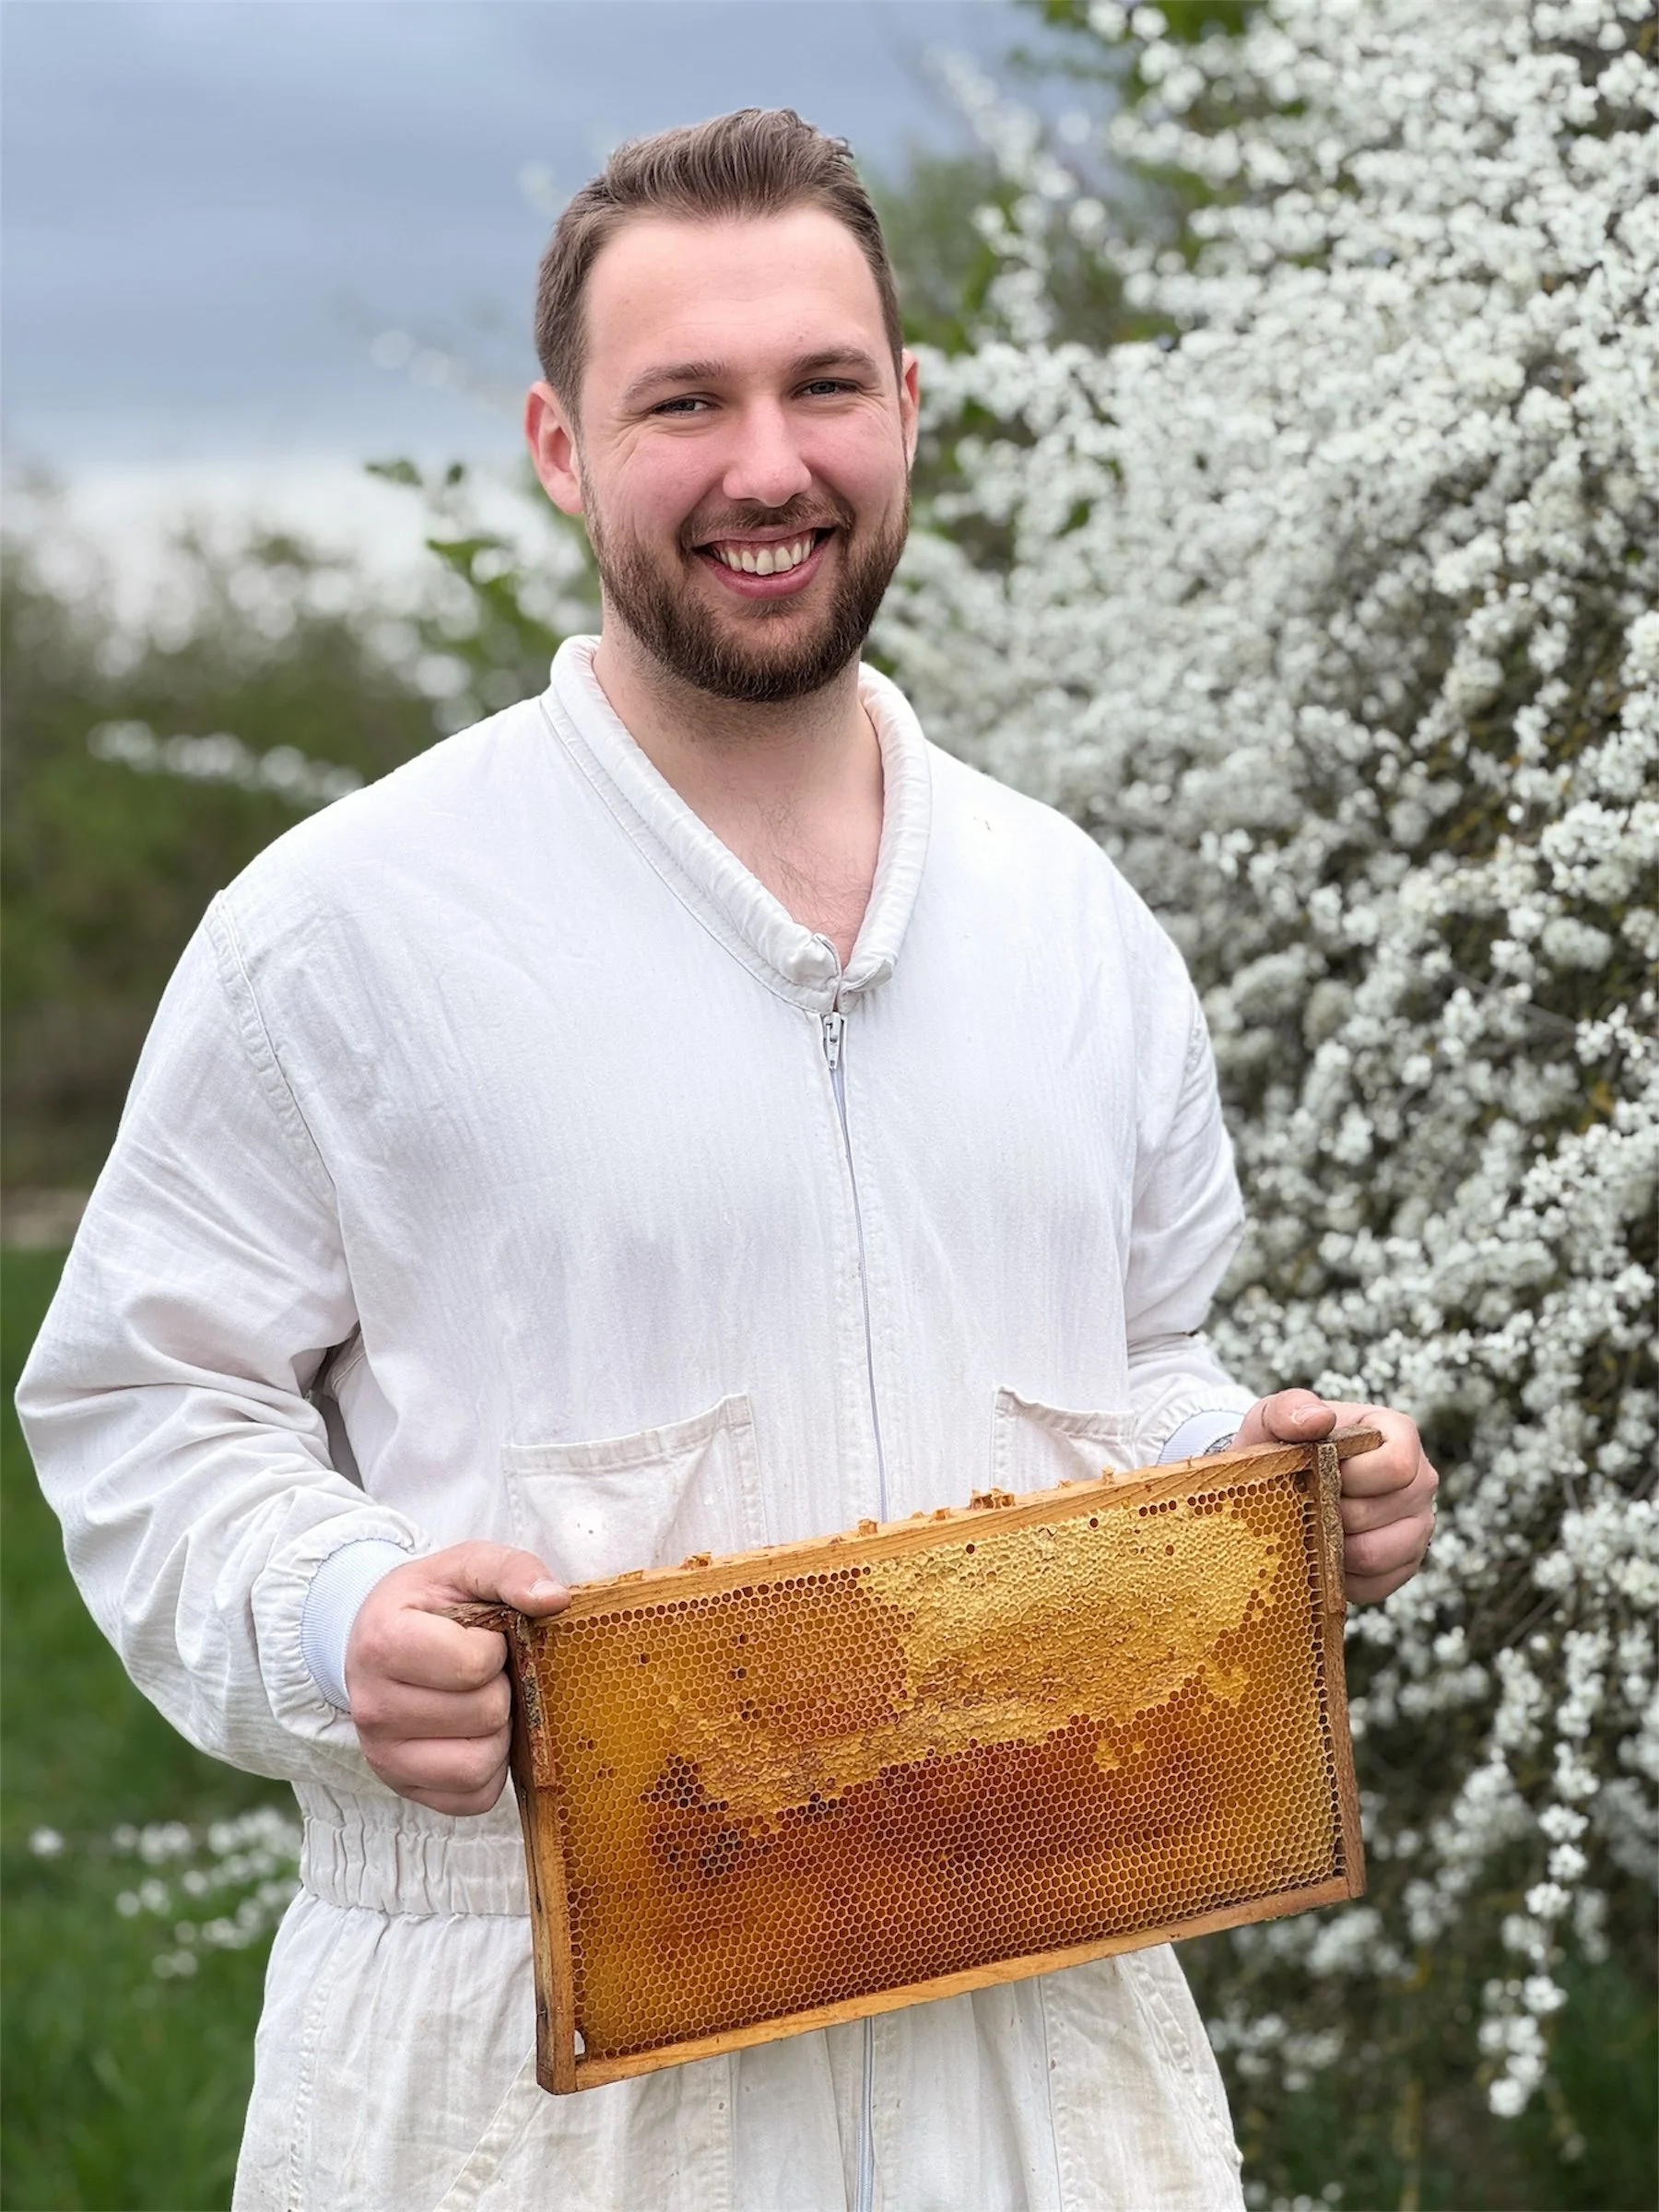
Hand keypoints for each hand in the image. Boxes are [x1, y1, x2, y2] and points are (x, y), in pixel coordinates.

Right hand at [345, 1543, 568, 1814]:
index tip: (481, 1635)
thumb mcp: (466, 1566)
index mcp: (383, 1643)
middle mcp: (372, 1708)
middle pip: (484, 1715)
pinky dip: (490, 1769)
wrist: (377, 1635)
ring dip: (499, 1732)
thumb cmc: (430, 1601)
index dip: (495, 1647)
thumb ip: (511, 1570)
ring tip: (482, 1699)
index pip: (473, 1665)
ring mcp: (383, 1756)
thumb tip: (555, 1599)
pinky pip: (473, 1798)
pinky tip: (476, 1732)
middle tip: (484, 1670)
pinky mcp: (402, 1788)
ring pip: (478, 1766)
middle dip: (501, 1687)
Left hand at [1232, 1390, 1437, 1603]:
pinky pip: (1375, 1585)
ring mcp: (1417, 1526)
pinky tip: (1321, 1555)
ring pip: (1379, 1555)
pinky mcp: (1404, 1565)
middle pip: (1381, 1513)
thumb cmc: (1282, 1445)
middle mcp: (1419, 1481)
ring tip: (1310, 1530)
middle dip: (1331, 1513)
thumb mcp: (1273, 1418)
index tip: (1316, 1473)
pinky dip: (1341, 1576)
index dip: (1351, 1476)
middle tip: (1304, 1505)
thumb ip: (1288, 1409)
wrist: (1278, 1484)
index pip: (1397, 1465)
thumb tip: (1317, 1419)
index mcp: (1398, 1435)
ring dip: (1334, 1548)